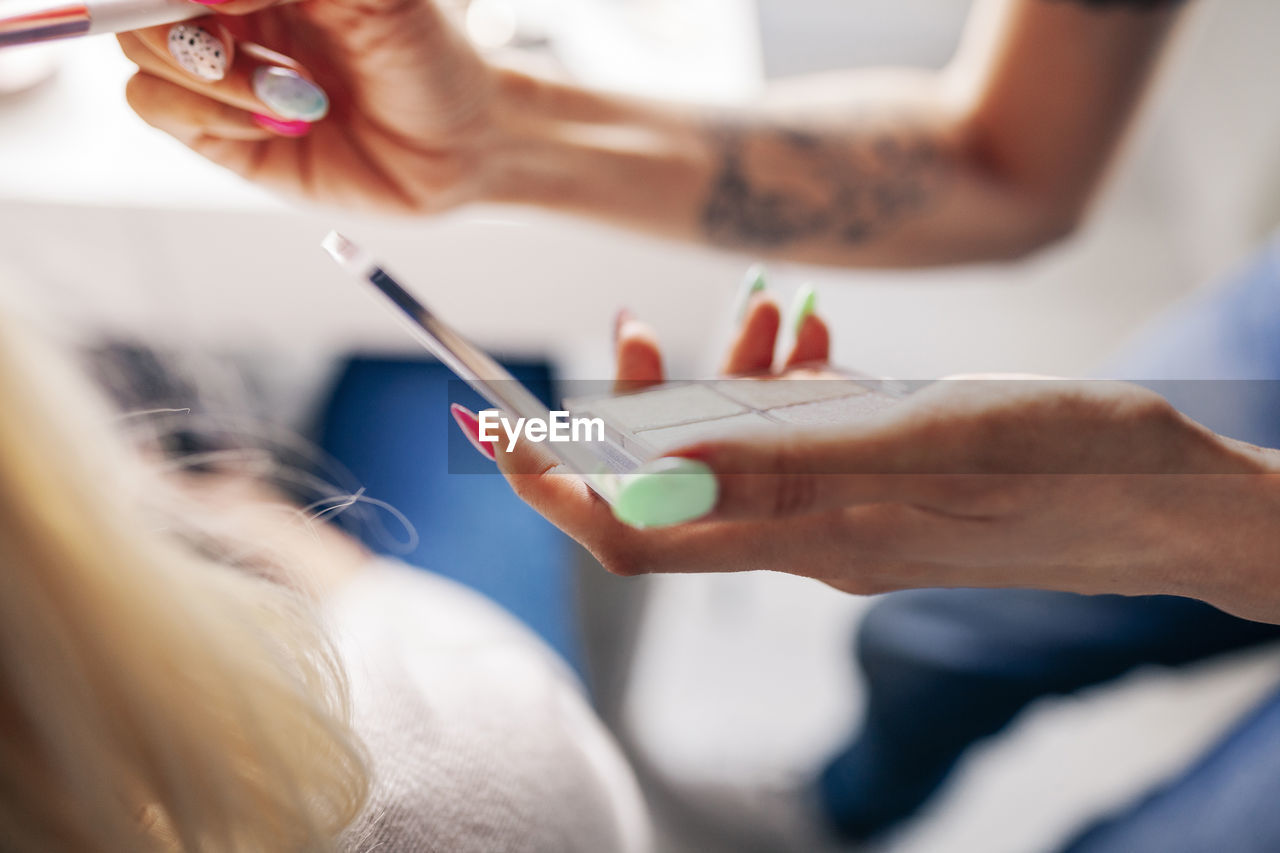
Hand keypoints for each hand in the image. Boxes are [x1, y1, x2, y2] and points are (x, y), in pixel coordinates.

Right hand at [118, 0, 497, 212]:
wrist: (459, 146)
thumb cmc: (429, 57)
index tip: (234, 3)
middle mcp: (229, 8)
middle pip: (140, 0)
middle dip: (186, 25)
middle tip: (241, 40)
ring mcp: (217, 65)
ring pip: (141, 47)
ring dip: (217, 73)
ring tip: (305, 97)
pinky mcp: (214, 129)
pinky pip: (155, 104)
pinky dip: (207, 111)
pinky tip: (283, 123)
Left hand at [468, 295, 1279, 622]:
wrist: (1165, 496)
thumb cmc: (1058, 467)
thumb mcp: (909, 444)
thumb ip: (775, 460)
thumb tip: (647, 468)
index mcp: (808, 534)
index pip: (638, 532)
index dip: (558, 490)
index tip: (499, 437)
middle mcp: (816, 534)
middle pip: (683, 482)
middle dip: (641, 406)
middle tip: (630, 332)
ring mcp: (853, 511)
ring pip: (751, 449)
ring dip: (732, 381)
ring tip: (758, 314)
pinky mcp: (890, 484)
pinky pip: (812, 440)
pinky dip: (797, 386)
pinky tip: (811, 338)